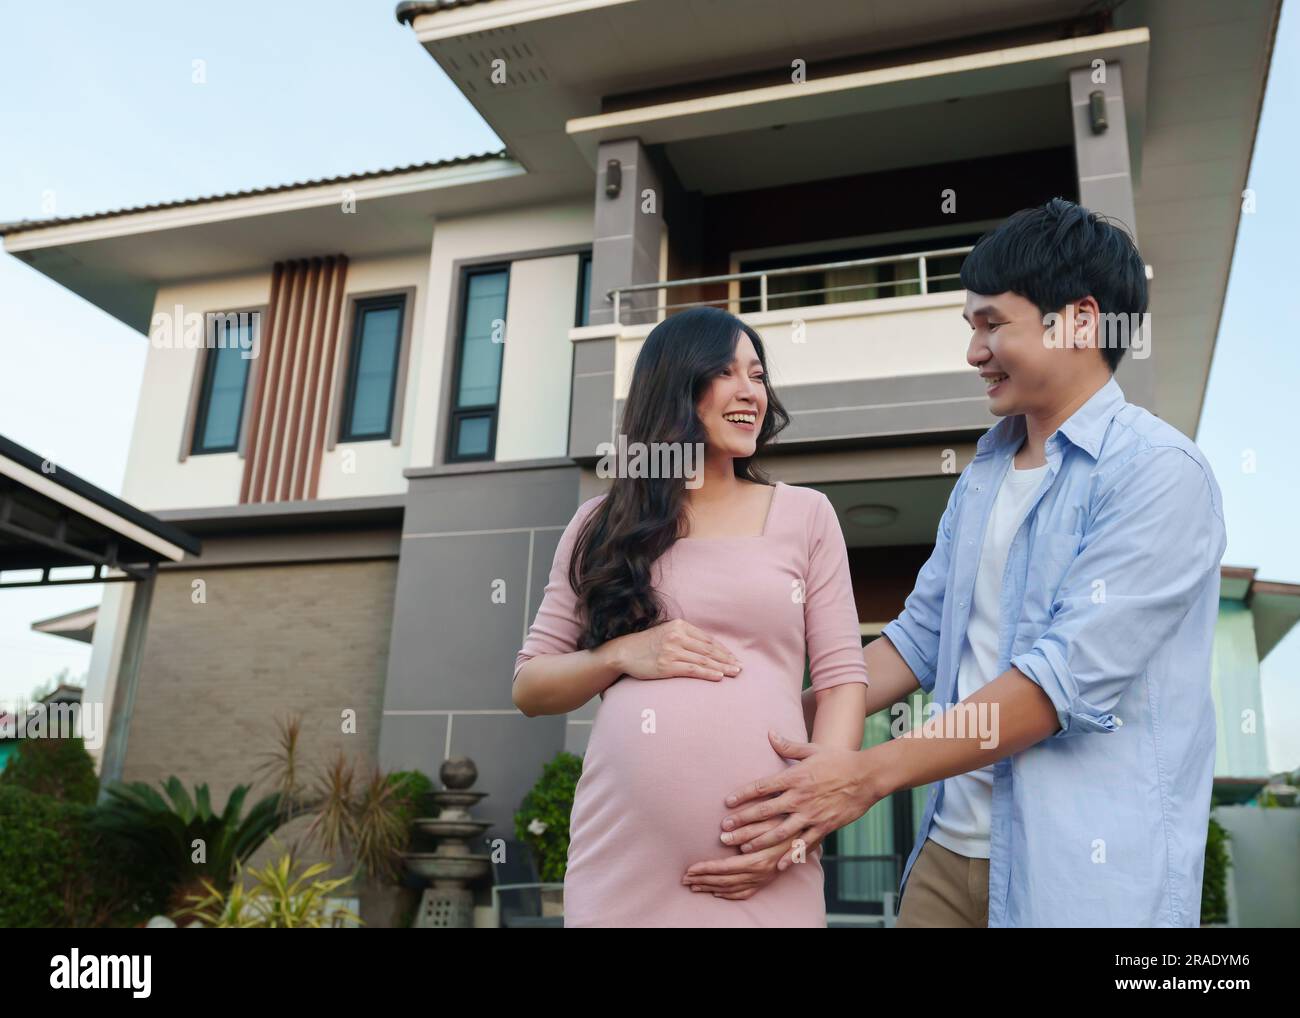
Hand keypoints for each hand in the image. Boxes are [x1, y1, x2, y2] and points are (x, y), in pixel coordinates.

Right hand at [608, 618, 741, 681]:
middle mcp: (677, 636)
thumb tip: (707, 648)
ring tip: (734, 673)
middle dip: (727, 659)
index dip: (723, 650)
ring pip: (704, 660)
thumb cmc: (647, 644)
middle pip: (709, 649)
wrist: (624, 652)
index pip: (708, 640)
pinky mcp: (667, 665)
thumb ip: (685, 637)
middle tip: (740, 668)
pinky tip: (718, 677)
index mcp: (679, 626)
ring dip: (722, 667)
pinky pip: (692, 669)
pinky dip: (708, 673)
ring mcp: (672, 651)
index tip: (734, 658)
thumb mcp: (667, 632)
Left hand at [681, 818, 799, 899]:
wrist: (810, 833)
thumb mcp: (768, 820)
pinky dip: (728, 895)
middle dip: (702, 880)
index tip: (688, 869)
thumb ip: (746, 828)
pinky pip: (745, 893)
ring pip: (732, 889)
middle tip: (684, 879)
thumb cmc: (788, 822)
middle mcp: (760, 873)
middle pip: (724, 881)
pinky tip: (717, 893)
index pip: (724, 868)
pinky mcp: (767, 880)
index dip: (704, 869)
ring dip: (711, 888)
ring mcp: (764, 879)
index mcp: (758, 860)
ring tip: (694, 886)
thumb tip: (723, 835)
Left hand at [720, 731, 885, 868]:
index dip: (742, 795)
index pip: (761, 787)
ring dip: (759, 841)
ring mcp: (811, 814)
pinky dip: (790, 855)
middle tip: (724, 831)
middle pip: (765, 811)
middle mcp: (799, 797)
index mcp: (794, 777)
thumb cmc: (838, 759)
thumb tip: (769, 733)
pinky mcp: (824, 826)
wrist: (867, 776)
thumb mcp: (812, 749)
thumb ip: (788, 746)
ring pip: (780, 831)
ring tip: (742, 848)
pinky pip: (804, 844)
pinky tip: (778, 865)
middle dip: (742, 821)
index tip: (727, 803)